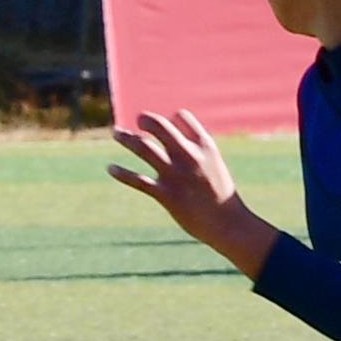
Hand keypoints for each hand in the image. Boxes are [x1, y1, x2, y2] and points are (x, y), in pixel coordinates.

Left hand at [108, 108, 279, 279]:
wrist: (229, 223)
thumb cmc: (221, 195)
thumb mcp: (214, 166)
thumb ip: (197, 152)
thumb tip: (178, 144)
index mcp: (204, 145)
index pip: (182, 117)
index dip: (171, 118)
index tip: (166, 122)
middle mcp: (188, 155)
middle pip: (159, 126)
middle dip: (145, 119)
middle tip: (138, 119)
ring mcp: (176, 174)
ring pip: (143, 147)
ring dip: (126, 138)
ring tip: (116, 132)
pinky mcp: (166, 194)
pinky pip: (137, 180)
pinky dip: (121, 173)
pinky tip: (110, 168)